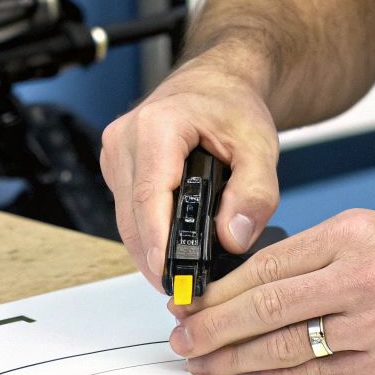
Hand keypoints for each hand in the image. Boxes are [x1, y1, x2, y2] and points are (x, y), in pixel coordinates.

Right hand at [99, 52, 281, 287]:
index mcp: (156, 127)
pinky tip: (170, 249)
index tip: (168, 275)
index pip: (149, 196)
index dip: (157, 243)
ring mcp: (114, 154)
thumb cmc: (232, 106)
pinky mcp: (115, 167)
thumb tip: (234, 239)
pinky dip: (148, 234)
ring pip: (126, 219)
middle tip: (185, 290)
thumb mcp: (260, 146)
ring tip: (181, 275)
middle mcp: (124, 139)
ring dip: (150, 250)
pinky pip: (127, 212)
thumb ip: (255, 193)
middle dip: (156, 257)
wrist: (216, 83)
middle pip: (133, 216)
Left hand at [168, 209, 374, 374]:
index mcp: (352, 236)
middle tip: (182, 342)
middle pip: (267, 306)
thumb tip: (247, 287)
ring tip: (205, 365)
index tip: (189, 305)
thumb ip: (318, 257)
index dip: (220, 291)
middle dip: (214, 327)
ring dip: (237, 359)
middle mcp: (363, 276)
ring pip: (288, 344)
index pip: (267, 265)